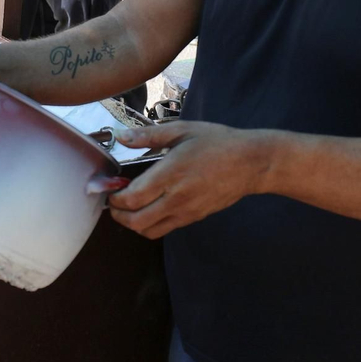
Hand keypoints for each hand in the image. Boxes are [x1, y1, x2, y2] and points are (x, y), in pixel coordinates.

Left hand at [104, 122, 272, 238]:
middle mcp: (176, 197)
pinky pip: (165, 229)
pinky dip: (150, 225)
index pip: (132, 198)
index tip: (110, 188)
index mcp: (170, 173)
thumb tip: (121, 136)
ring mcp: (186, 211)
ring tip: (127, 208)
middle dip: (117, 215)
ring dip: (132, 223)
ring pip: (149, 231)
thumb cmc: (216, 142)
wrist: (250, 163)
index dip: (114, 197)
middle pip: (136, 221)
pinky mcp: (194, 217)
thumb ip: (148, 135)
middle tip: (112, 202)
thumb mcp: (182, 130)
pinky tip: (148, 209)